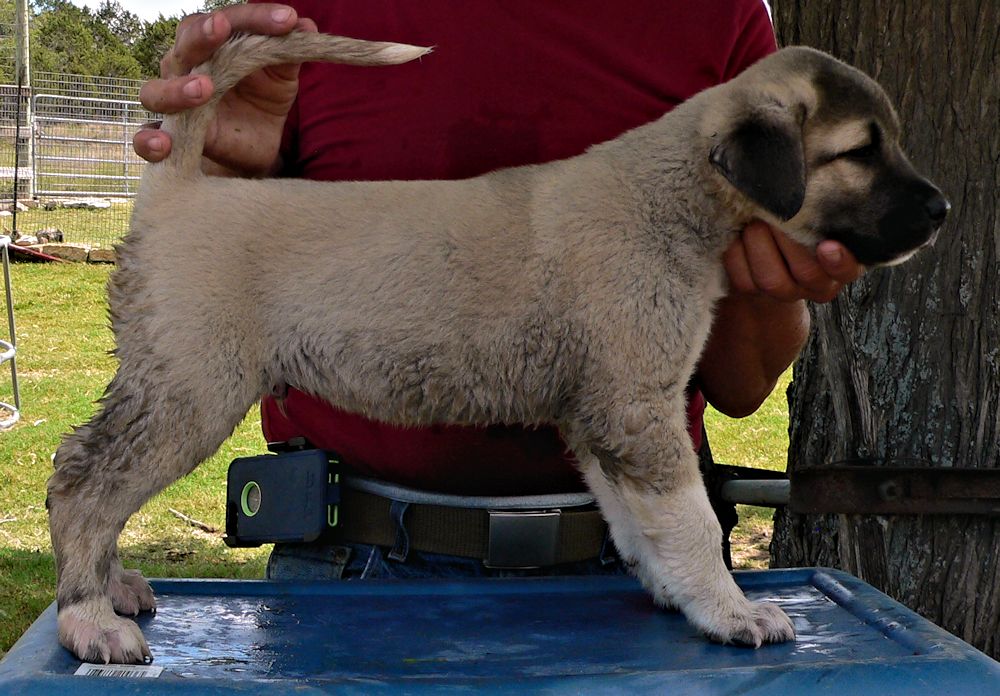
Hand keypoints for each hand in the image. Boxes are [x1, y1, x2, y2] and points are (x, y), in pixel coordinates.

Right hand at [133, 4, 315, 175]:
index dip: (255, 17)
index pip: (227, 21)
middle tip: (222, 29)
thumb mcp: (281, 78)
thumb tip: (307, 28)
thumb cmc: (262, 101)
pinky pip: (145, 139)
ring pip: (156, 91)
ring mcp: (172, 102)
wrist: (255, 147)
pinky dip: (149, 141)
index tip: (289, 19)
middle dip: (203, 36)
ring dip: (177, 89)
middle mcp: (186, 68)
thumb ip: (289, 54)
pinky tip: (163, 144)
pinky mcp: (170, 138)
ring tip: (204, 89)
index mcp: (213, 46)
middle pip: (185, 45)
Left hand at [723, 221, 862, 303]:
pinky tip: (738, 232)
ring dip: (759, 243)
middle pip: (805, 272)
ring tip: (755, 219)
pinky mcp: (753, 292)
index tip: (826, 245)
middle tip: (775, 210)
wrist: (774, 255)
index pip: (846, 270)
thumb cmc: (805, 226)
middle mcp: (817, 285)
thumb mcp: (821, 217)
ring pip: (771, 280)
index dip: (837, 261)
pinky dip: (736, 252)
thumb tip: (810, 178)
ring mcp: (785, 293)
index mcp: (842, 266)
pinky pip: (742, 279)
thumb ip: (822, 208)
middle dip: (787, 238)